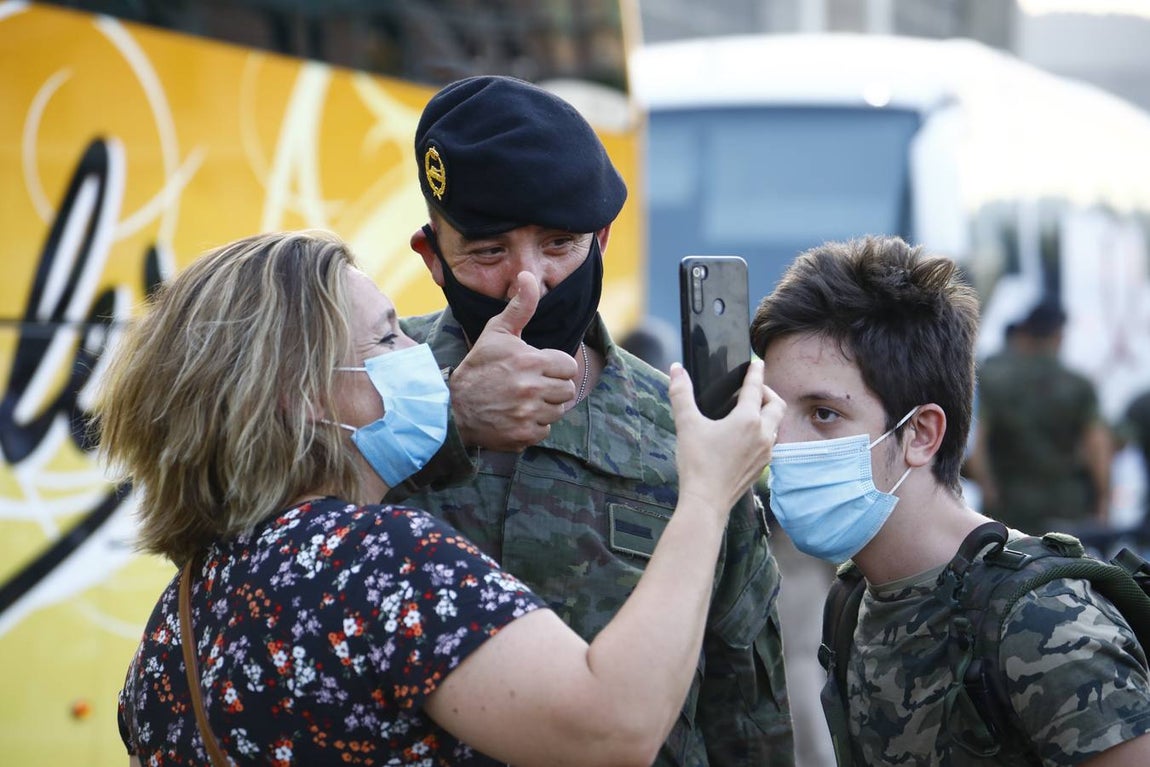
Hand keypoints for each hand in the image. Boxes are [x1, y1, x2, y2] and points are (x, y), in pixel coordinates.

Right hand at [450, 272, 579, 450]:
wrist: (453, 406)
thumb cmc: (479, 366)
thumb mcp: (497, 332)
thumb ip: (520, 306)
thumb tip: (528, 276)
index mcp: (531, 362)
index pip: (569, 366)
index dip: (555, 366)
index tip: (538, 368)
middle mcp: (532, 389)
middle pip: (567, 390)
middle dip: (552, 387)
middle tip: (530, 385)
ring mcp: (528, 414)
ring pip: (558, 411)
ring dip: (544, 407)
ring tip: (522, 400)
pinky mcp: (523, 435)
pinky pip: (545, 430)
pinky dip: (534, 426)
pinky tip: (516, 416)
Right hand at [670, 359, 783, 516]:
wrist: (706, 501)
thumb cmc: (697, 462)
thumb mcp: (686, 424)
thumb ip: (681, 393)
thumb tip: (676, 369)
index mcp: (747, 419)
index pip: (755, 388)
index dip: (755, 373)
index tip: (758, 363)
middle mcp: (762, 434)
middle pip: (776, 405)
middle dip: (767, 393)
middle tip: (753, 389)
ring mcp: (765, 452)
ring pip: (775, 425)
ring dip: (767, 413)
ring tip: (750, 411)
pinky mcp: (762, 466)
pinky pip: (770, 442)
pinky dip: (764, 431)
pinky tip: (747, 436)